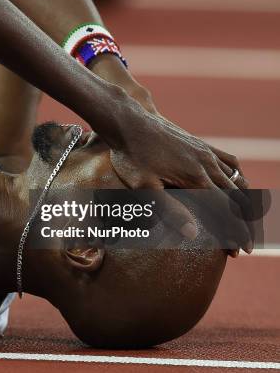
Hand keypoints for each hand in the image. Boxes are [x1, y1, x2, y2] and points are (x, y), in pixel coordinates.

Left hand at [109, 102, 252, 251]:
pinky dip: (238, 178)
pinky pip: (229, 162)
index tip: (243, 250)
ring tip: (242, 220)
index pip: (226, 211)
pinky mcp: (200, 144)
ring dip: (244, 202)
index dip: (237, 232)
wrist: (129, 122)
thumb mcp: (144, 187)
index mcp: (196, 178)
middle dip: (243, 223)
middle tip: (242, 244)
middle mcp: (207, 164)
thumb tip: (193, 233)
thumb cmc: (132, 156)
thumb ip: (169, 210)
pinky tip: (236, 186)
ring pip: (237, 180)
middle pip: (237, 198)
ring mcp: (206, 152)